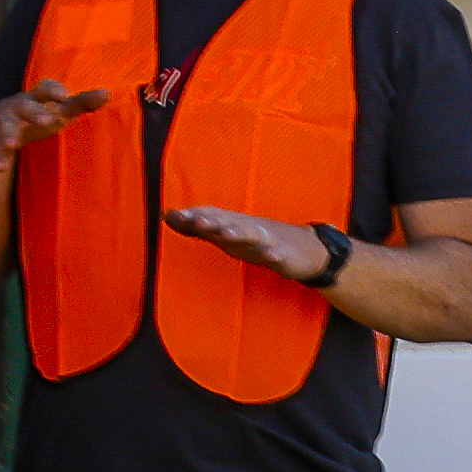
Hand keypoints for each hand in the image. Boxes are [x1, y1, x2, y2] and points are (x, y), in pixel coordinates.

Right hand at [0, 83, 110, 169]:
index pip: (44, 88)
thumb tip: (107, 93)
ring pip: (3, 127)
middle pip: (23, 105)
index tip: (65, 96)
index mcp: (34, 98)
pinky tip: (0, 167)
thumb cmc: (32, 118)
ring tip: (11, 143)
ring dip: (7, 134)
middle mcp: (16, 107)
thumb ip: (79, 104)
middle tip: (49, 119)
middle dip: (34, 112)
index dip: (53, 90)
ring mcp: (0, 122)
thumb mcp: (55, 112)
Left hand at [163, 202, 329, 281]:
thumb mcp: (226, 235)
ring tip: (225, 233)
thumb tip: (167, 216)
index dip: (194, 215)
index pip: (211, 216)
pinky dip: (274, 254)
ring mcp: (267, 240)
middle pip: (228, 222)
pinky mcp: (284, 254)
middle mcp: (247, 228)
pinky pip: (278, 254)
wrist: (305, 249)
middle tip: (195, 219)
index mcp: (233, 225)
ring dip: (239, 232)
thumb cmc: (258, 240)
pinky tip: (271, 256)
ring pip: (252, 234)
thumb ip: (198, 227)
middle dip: (212, 220)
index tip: (173, 215)